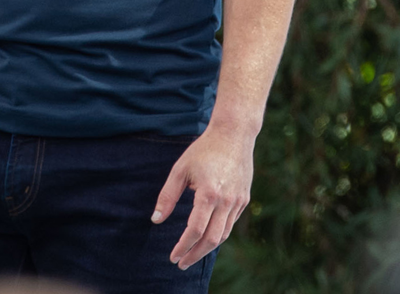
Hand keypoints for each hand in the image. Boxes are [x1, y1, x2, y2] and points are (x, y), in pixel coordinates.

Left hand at [151, 124, 253, 269]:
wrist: (233, 136)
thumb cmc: (202, 151)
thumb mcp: (179, 170)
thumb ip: (167, 196)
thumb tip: (155, 220)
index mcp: (208, 194)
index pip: (195, 230)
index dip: (183, 246)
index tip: (173, 257)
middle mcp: (226, 201)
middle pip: (211, 239)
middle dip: (195, 254)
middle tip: (181, 263)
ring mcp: (238, 202)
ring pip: (224, 234)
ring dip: (207, 248)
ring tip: (192, 255)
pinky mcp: (244, 199)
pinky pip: (230, 224)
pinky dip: (218, 234)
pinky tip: (206, 238)